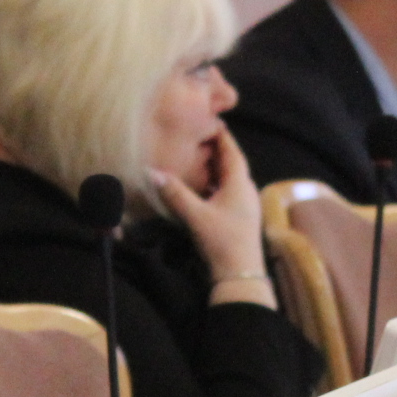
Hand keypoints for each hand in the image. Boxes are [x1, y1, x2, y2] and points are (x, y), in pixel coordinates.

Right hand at [153, 128, 273, 305]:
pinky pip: (225, 193)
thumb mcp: (195, 216)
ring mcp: (244, 206)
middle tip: (197, 137)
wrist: (241, 276)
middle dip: (215, 150)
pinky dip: (213, 186)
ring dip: (213, 169)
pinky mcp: (239, 218)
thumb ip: (174, 193)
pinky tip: (199, 188)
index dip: (222, 135)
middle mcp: (246, 191)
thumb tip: (150, 171)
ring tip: (195, 159)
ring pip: (228, 180)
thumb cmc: (223, 242)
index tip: (211, 120)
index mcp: (240, 183)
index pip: (232, 151)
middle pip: (231, 164)